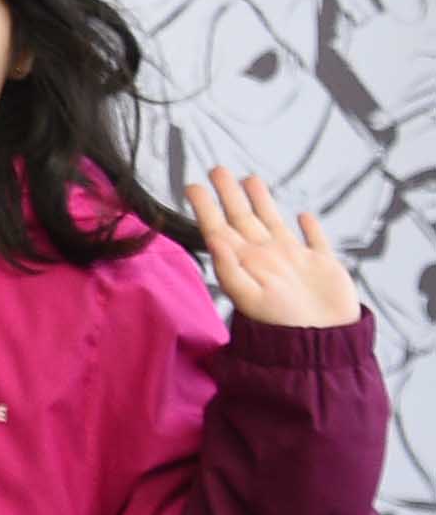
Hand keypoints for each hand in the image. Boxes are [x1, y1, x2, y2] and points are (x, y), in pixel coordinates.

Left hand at [197, 167, 360, 328]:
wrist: (321, 345)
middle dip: (230, 194)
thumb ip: (230, 267)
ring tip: (250, 179)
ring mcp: (295, 259)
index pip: (220, 228)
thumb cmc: (281, 325)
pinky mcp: (322, 265)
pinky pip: (316, 241)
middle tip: (216, 170)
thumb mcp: (249, 296)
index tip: (192, 186)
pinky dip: (311, 227)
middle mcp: (267, 256)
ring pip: (275, 222)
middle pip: (244, 217)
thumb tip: (214, 238)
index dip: (206, 207)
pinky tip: (304, 215)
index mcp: (247, 261)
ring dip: (262, 201)